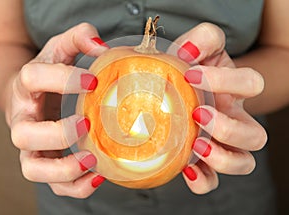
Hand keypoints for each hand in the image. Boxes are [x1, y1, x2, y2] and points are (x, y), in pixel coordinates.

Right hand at [8, 23, 107, 197]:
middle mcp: (24, 119)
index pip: (33, 78)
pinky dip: (75, 186)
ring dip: (63, 170)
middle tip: (87, 123)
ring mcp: (32, 145)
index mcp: (27, 86)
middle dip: (58, 133)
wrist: (32, 94)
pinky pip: (53, 184)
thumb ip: (79, 37)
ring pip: (33, 169)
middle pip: (25, 134)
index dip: (62, 79)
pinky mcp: (45, 160)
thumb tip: (102, 47)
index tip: (93, 81)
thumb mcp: (60, 48)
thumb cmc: (49, 72)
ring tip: (93, 159)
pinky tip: (97, 176)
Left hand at [170, 23, 266, 193]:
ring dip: (222, 158)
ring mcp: (223, 143)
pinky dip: (203, 180)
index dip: (226, 81)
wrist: (182, 86)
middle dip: (228, 128)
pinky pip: (213, 181)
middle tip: (198, 114)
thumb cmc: (191, 68)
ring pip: (244, 162)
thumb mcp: (198, 48)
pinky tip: (186, 168)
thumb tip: (190, 50)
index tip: (191, 75)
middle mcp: (236, 119)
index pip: (252, 84)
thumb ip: (201, 39)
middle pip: (256, 135)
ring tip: (197, 145)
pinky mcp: (204, 160)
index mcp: (237, 90)